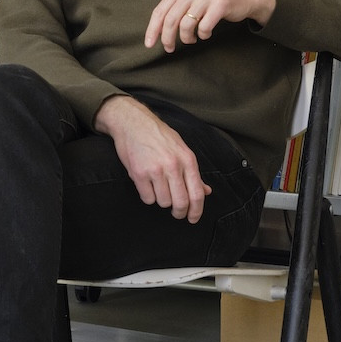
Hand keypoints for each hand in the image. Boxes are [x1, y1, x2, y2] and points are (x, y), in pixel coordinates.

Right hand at [94, 95, 210, 222]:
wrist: (133, 123)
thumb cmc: (159, 136)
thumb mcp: (182, 149)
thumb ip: (193, 173)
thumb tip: (206, 191)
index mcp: (187, 160)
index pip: (197, 193)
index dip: (196, 211)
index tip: (193, 218)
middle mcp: (173, 165)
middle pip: (181, 202)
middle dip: (179, 212)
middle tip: (176, 212)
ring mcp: (155, 170)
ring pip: (163, 202)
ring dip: (161, 200)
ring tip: (158, 187)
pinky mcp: (138, 174)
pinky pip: (147, 198)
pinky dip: (148, 196)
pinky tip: (147, 185)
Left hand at [144, 0, 276, 53]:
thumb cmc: (213, 1)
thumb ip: (175, 9)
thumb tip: (157, 31)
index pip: (160, 11)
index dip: (153, 29)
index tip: (149, 44)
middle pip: (171, 20)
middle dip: (168, 38)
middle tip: (170, 48)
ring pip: (186, 25)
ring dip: (186, 38)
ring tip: (192, 39)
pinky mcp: (220, 4)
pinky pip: (204, 27)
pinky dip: (203, 35)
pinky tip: (205, 33)